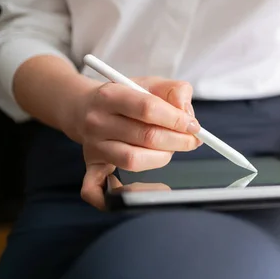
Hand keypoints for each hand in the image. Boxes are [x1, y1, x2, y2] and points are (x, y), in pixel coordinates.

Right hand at [68, 77, 201, 209]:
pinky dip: (113, 195)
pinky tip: (136, 190)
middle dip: (178, 140)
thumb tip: (186, 114)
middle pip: (146, 136)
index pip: (149, 108)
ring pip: (133, 160)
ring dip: (162, 157)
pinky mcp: (91, 166)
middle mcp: (98, 121)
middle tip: (192, 140)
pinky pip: (95, 188)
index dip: (177, 119)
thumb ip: (175, 91)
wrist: (85, 106)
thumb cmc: (125, 96)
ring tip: (170, 149)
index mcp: (111, 95)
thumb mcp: (151, 83)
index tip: (193, 125)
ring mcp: (93, 146)